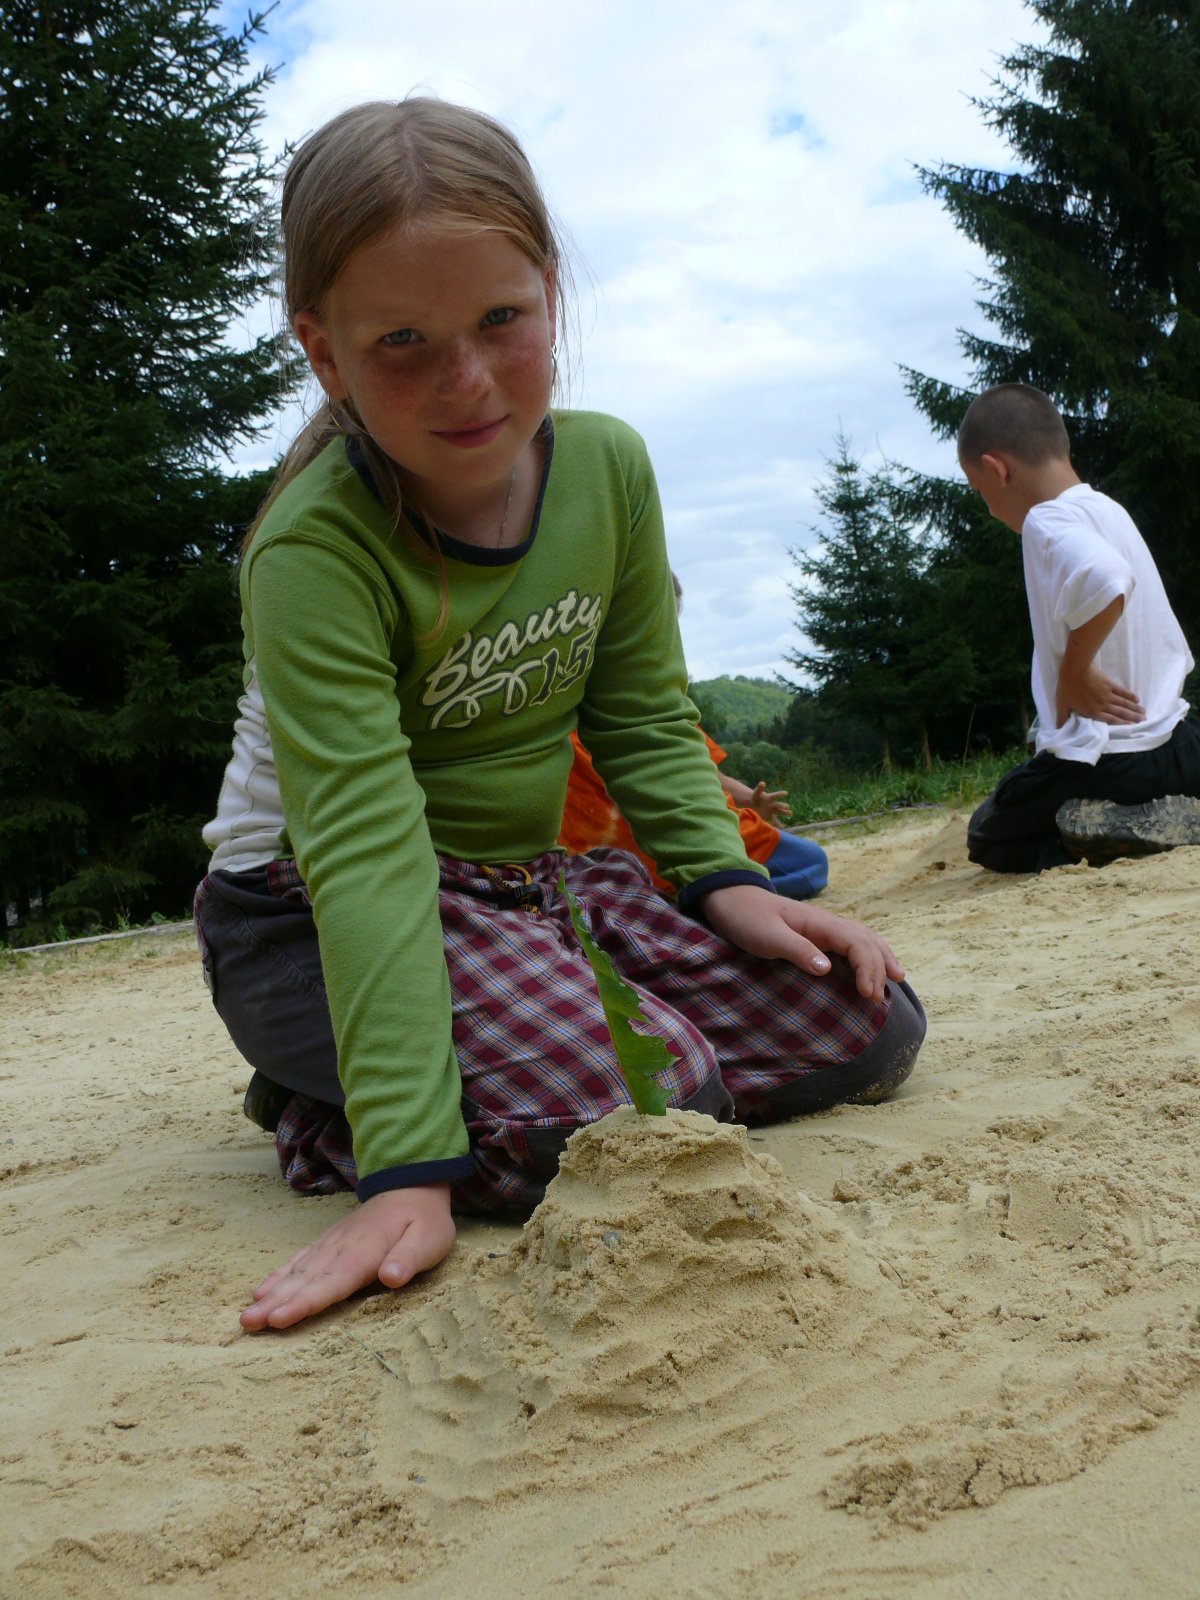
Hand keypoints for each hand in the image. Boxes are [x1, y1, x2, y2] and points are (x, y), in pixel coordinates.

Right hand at [241, 1183, 454, 1330]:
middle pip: (304, 1280)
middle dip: (275, 1304)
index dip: (304, 1302)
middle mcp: (340, 1249)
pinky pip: (297, 1260)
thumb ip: (408, 1258)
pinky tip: (260, 1291)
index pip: (331, 1283)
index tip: (278, 1319)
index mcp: (364, 1253)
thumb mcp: (429, 1239)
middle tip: (246, 1323)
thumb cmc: (423, 1221)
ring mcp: (330, 1244)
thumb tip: (391, 1277)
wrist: (411, 1185)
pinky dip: (277, 1275)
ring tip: (246, 1314)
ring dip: (270, 1294)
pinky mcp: (327, 1243)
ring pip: (296, 1272)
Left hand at [702, 883, 902, 1002]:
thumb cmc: (747, 919)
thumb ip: (797, 950)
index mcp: (820, 923)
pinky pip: (851, 943)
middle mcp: (828, 923)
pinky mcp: (817, 934)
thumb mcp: (767, 937)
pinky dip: (868, 955)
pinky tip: (871, 967)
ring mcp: (824, 927)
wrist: (731, 899)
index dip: (869, 968)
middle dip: (879, 968)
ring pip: (864, 939)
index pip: (857, 943)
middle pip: (867, 942)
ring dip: (881, 959)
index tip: (867, 994)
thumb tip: (827, 969)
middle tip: (879, 1000)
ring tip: (896, 980)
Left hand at [747, 780, 791, 822]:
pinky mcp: (769, 815)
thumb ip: (759, 788)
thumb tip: (763, 783)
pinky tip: (783, 828)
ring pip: (780, 811)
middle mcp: (773, 804)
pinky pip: (775, 820)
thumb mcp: (756, 793)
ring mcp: (772, 810)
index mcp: (770, 797)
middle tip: (787, 806)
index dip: (780, 794)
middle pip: (779, 805)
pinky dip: (778, 824)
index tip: (786, 793)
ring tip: (790, 813)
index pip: (776, 795)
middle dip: (783, 806)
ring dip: (785, 813)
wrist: (753, 804)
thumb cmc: (755, 797)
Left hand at [1056, 662, 1144, 725]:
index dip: (1122, 724)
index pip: (1110, 720)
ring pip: (1124, 703)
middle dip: (1133, 717)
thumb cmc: (1067, 687)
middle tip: (1143, 720)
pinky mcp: (1109, 684)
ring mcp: (1107, 694)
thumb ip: (1062, 717)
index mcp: (1092, 711)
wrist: (1074, 669)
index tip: (1132, 726)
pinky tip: (1137, 698)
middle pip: (1121, 712)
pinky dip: (1130, 695)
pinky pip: (1122, 691)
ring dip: (1134, 708)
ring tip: (1144, 712)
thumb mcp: (1062, 704)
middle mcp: (1103, 704)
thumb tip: (1058, 728)